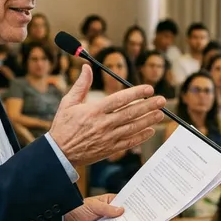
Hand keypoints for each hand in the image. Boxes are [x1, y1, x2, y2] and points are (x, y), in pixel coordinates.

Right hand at [49, 65, 163, 167]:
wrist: (59, 153)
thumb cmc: (63, 126)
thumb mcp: (68, 103)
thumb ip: (80, 85)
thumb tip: (87, 67)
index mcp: (94, 111)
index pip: (120, 99)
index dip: (136, 93)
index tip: (148, 88)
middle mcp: (103, 124)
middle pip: (131, 113)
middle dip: (148, 106)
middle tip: (161, 100)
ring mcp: (108, 138)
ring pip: (133, 127)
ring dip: (148, 120)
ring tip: (160, 114)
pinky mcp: (109, 150)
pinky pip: (129, 142)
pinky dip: (141, 137)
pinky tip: (150, 131)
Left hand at [64, 194, 124, 220]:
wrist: (65, 220)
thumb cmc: (78, 207)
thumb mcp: (94, 206)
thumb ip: (107, 209)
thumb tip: (121, 210)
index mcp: (108, 202)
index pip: (122, 203)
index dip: (130, 206)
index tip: (138, 211)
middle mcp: (107, 212)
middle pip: (121, 216)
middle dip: (127, 220)